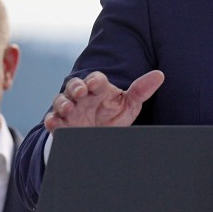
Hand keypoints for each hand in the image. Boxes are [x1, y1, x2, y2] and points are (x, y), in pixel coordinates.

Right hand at [44, 70, 163, 133]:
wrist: (99, 137)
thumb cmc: (113, 115)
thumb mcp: (129, 105)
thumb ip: (141, 90)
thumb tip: (160, 75)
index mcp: (98, 89)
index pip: (95, 79)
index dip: (94, 80)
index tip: (95, 85)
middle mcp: (82, 96)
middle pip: (74, 85)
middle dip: (75, 87)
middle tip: (80, 92)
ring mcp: (70, 110)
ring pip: (61, 101)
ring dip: (62, 103)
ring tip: (69, 108)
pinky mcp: (61, 124)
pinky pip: (52, 120)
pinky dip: (52, 121)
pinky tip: (55, 124)